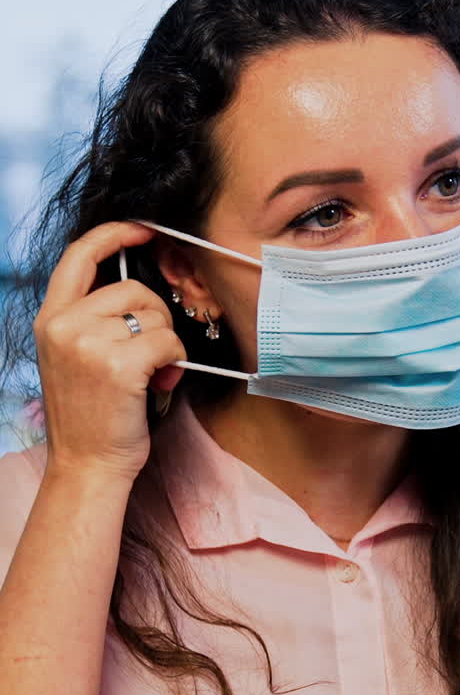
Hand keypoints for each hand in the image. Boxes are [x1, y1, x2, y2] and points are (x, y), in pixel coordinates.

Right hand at [34, 221, 186, 483]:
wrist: (88, 465)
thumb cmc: (91, 415)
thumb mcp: (75, 356)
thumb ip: (93, 320)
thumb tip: (139, 292)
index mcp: (51, 318)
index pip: (79, 255)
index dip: (114, 234)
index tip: (142, 229)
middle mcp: (63, 325)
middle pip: (132, 289)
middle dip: (155, 317)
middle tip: (152, 353)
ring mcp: (88, 343)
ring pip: (153, 315)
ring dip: (165, 343)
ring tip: (151, 375)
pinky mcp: (118, 365)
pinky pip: (168, 341)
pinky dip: (174, 361)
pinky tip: (160, 382)